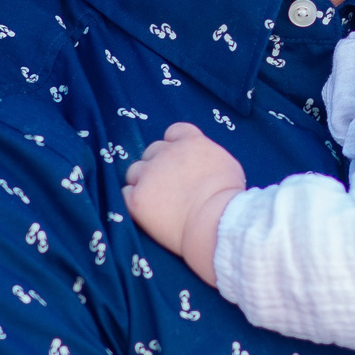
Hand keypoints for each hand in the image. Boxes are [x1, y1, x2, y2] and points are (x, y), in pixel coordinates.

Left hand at [123, 122, 246, 283]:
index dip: (174, 145)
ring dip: (143, 182)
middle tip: (169, 185)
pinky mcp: (137, 198)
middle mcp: (167, 153)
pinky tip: (146, 212)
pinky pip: (125, 193)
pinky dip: (133, 201)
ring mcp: (149, 174)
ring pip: (135, 171)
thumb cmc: (228, 198)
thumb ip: (209, 158)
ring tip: (157, 201)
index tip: (179, 160)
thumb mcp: (227, 166)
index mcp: (191, 142)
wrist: (215, 222)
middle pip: (152, 151)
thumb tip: (203, 166)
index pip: (174, 132)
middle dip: (158, 165)